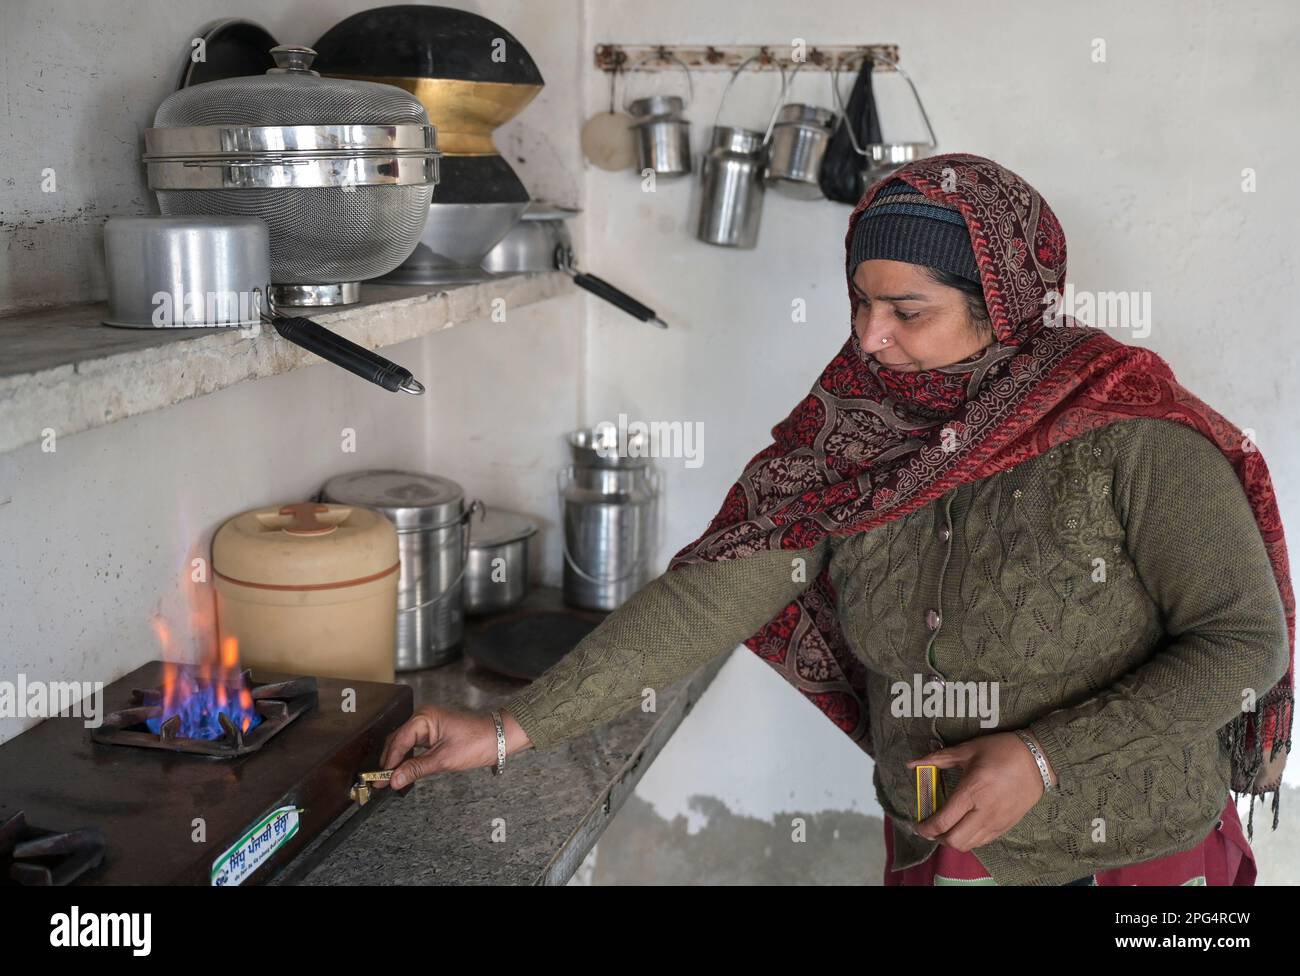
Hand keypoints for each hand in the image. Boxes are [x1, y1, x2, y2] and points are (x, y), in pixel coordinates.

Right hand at [376, 705, 527, 789]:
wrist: (499, 737)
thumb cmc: (477, 742)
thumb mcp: (444, 759)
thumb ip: (416, 769)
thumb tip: (394, 780)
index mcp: (424, 717)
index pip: (398, 742)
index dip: (388, 762)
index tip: (379, 780)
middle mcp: (423, 716)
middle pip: (398, 741)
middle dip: (389, 762)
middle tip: (380, 783)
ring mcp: (429, 723)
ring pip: (405, 743)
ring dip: (398, 760)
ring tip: (389, 779)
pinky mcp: (434, 731)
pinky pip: (415, 744)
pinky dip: (408, 757)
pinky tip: (404, 770)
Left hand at [904, 731, 1055, 851]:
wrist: (1039, 759)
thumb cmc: (1001, 750)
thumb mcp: (968, 750)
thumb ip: (938, 759)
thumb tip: (911, 764)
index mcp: (972, 791)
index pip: (943, 821)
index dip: (925, 827)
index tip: (917, 825)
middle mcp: (984, 811)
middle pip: (954, 840)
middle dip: (937, 837)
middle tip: (930, 827)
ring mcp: (997, 821)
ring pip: (969, 845)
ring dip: (952, 841)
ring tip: (946, 828)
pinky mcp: (1006, 826)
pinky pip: (983, 842)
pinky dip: (969, 839)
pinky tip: (964, 826)